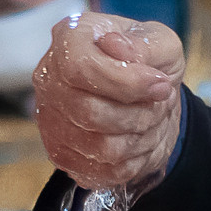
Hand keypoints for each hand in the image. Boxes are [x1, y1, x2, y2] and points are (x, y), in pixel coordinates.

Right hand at [32, 15, 185, 193]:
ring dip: (141, 137)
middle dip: (140, 114)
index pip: (79, 68)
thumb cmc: (149, 64)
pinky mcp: (63, 155)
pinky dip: (135, 159)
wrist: (147, 97)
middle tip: (161, 103)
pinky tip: (140, 138)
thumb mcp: (160, 43)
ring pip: (100, 147)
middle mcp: (49, 80)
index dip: (126, 83)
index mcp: (69, 39)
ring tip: (153, 119)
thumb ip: (144, 44)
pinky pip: (104, 171)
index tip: (161, 85)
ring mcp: (51, 120)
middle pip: (90, 113)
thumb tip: (117, 49)